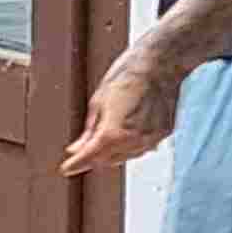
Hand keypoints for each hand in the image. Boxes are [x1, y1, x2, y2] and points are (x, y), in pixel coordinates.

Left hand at [61, 50, 177, 176]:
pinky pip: (143, 147)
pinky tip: (124, 136)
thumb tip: (77, 149)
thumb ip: (88, 131)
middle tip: (83, 151)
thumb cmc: (126, 76)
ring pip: (126, 156)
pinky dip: (131, 146)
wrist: (160, 63)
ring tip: (103, 141)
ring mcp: (152, 138)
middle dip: (94, 157)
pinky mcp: (164, 133)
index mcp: (113, 133)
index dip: (76, 165)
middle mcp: (134, 141)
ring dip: (113, 153)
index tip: (66, 169)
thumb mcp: (98, 102)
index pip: (90, 157)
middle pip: (108, 160)